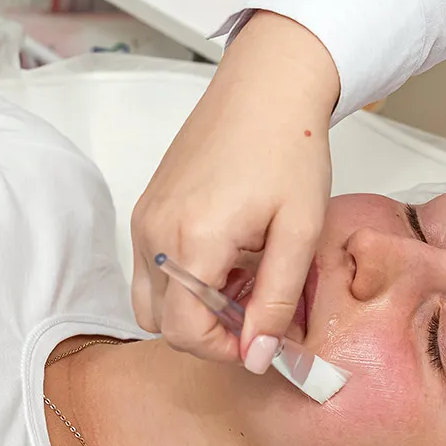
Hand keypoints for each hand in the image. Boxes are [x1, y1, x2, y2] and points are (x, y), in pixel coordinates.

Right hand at [131, 12, 339, 366]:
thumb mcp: (300, 232)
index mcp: (193, 240)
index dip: (224, 350)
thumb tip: (257, 357)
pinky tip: (226, 257)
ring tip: (241, 281)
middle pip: (161, 323)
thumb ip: (276, 300)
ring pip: (150, 299)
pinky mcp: (147, 208)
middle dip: (207, 332)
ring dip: (191, 308)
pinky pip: (150, 267)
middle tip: (255, 309)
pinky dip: (181, 280)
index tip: (260, 338)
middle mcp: (155, 233)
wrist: (267, 88)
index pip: (184, 333)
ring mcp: (145, 219)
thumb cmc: (289, 149)